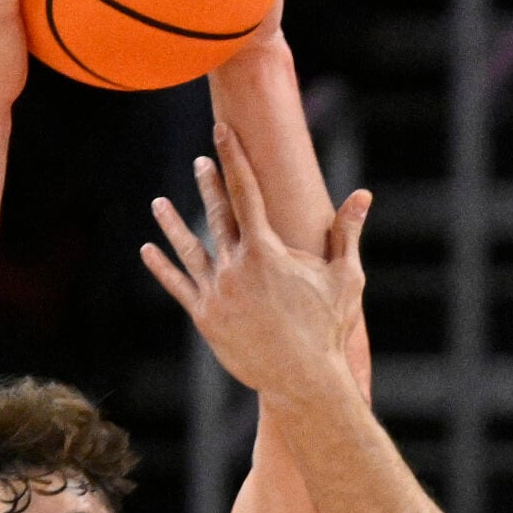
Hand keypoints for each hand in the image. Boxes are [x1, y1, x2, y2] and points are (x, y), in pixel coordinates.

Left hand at [139, 126, 368, 402]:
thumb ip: (347, 233)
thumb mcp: (344, 277)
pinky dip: (163, 266)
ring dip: (173, 224)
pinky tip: (149, 250)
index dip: (234, 158)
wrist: (302, 380)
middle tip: (201, 162)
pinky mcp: (205, 318)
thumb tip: (363, 195)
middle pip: (217, 214)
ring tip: (158, 204)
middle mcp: (234, 267)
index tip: (222, 132)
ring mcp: (216, 293)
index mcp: (266, 251)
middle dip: (209, 185)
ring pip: (189, 248)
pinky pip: (179, 285)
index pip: (246, 192)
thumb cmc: (328, 328)